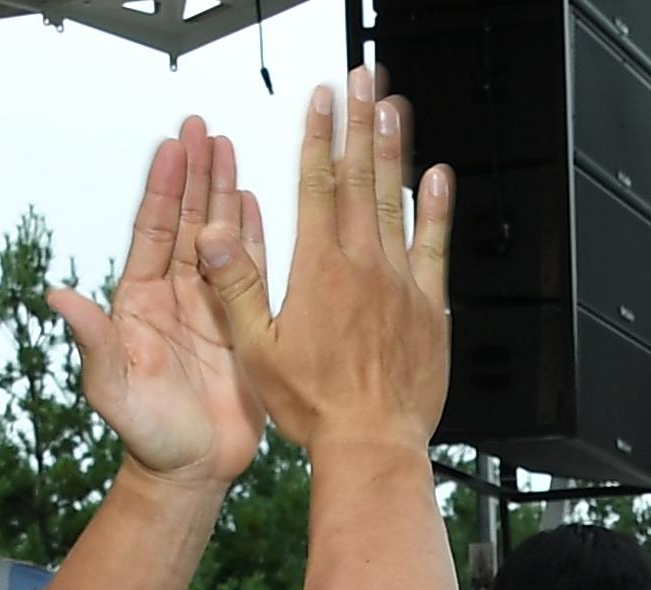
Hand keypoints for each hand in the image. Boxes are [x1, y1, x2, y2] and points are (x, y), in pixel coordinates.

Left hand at [55, 121, 266, 489]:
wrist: (190, 471)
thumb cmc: (147, 435)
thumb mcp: (111, 387)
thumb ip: (92, 339)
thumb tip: (58, 297)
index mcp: (141, 302)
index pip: (151, 232)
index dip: (162, 188)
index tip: (170, 146)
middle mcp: (176, 296)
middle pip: (186, 221)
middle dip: (195, 173)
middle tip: (203, 128)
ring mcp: (211, 309)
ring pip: (218, 237)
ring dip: (225, 193)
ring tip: (231, 149)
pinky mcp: (243, 328)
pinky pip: (251, 273)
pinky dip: (254, 237)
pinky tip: (258, 205)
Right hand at [206, 70, 452, 457]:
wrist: (372, 444)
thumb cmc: (316, 407)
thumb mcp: (257, 349)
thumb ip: (236, 285)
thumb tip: (213, 234)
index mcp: (319, 271)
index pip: (316, 186)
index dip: (318, 137)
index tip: (321, 101)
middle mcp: (363, 267)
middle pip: (358, 180)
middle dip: (358, 125)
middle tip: (361, 83)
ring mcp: (401, 284)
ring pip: (396, 203)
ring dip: (394, 152)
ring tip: (392, 109)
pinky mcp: (429, 307)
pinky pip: (435, 246)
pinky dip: (437, 209)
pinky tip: (437, 177)